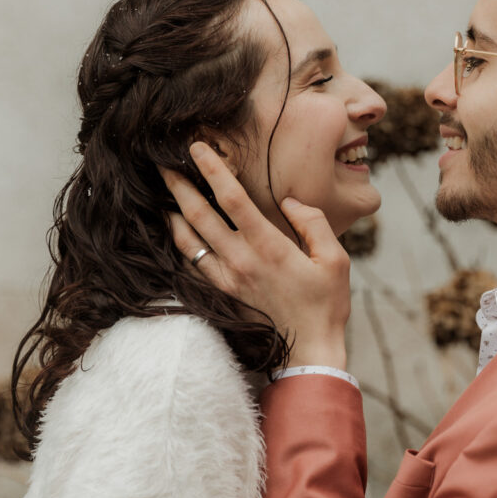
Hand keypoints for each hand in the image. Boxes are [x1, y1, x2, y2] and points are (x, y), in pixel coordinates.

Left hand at [160, 142, 349, 369]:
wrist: (310, 350)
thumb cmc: (327, 303)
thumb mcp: (335, 259)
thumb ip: (313, 223)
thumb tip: (290, 201)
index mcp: (269, 247)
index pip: (232, 199)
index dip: (213, 170)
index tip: (197, 147)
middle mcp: (241, 260)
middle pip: (199, 215)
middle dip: (179, 186)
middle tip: (162, 163)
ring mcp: (229, 278)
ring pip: (188, 240)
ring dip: (172, 213)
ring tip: (161, 194)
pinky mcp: (224, 293)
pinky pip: (192, 265)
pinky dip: (179, 245)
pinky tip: (175, 232)